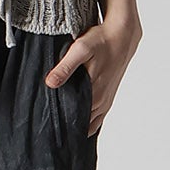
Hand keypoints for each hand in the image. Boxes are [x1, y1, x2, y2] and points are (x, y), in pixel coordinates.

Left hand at [44, 15, 141, 136]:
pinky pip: (96, 118)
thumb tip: (50, 83)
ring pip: (89, 123)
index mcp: (93, 93)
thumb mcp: (80, 49)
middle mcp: (100, 102)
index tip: (46, 131)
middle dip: (66, 128)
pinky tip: (76, 124)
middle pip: (80, 123)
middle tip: (48, 133)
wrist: (123, 36)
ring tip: (59, 132)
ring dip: (76, 126)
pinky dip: (86, 123)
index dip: (60, 126)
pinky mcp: (108, 97)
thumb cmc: (101, 41)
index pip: (74, 120)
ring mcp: (105, 101)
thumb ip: (65, 67)